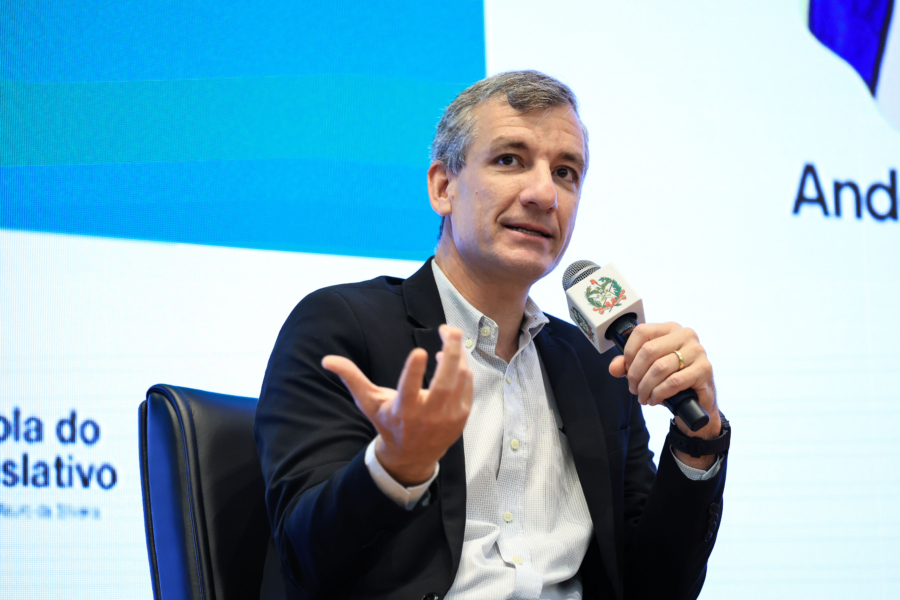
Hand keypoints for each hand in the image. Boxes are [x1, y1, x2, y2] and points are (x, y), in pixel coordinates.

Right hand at [322, 325, 473, 485]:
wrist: (412, 456)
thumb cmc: (388, 423)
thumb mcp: (368, 402)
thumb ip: (351, 378)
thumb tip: (327, 360)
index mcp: (404, 410)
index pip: (410, 390)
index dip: (415, 371)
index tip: (420, 351)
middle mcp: (429, 415)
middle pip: (445, 381)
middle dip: (451, 352)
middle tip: (450, 329)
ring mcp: (449, 416)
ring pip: (460, 379)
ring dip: (458, 355)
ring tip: (448, 337)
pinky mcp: (462, 415)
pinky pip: (467, 386)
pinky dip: (462, 369)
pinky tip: (453, 358)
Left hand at [608, 322, 720, 468]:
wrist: (698, 400)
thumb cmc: (671, 379)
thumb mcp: (647, 369)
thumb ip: (628, 365)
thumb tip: (614, 368)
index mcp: (670, 328)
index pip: (641, 332)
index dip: (629, 353)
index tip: (627, 369)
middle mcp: (685, 335)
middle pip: (649, 350)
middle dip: (635, 373)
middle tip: (634, 388)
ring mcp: (697, 351)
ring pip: (659, 368)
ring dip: (646, 387)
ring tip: (643, 397)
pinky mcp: (704, 369)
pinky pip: (673, 382)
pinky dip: (659, 393)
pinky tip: (655, 399)